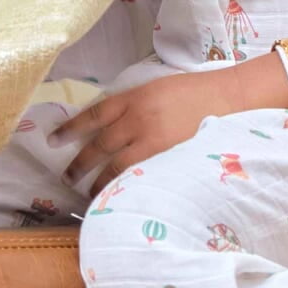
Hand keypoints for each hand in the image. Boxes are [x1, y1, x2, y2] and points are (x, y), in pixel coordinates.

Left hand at [47, 69, 245, 197]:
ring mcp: (154, 144)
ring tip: (89, 194)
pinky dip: (125, 190)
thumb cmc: (199, 93)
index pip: (93, 115)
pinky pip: (139, 180)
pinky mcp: (170, 162)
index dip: (70, 129)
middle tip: (65, 177)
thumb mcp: (159, 89)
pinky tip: (118, 198)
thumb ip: (134, 106)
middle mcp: (139, 120)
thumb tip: (108, 126)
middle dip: (78, 164)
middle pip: (99, 146)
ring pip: (115, 169)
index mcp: (135, 98)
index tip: (52, 141)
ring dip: (99, 183)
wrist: (235, 100)